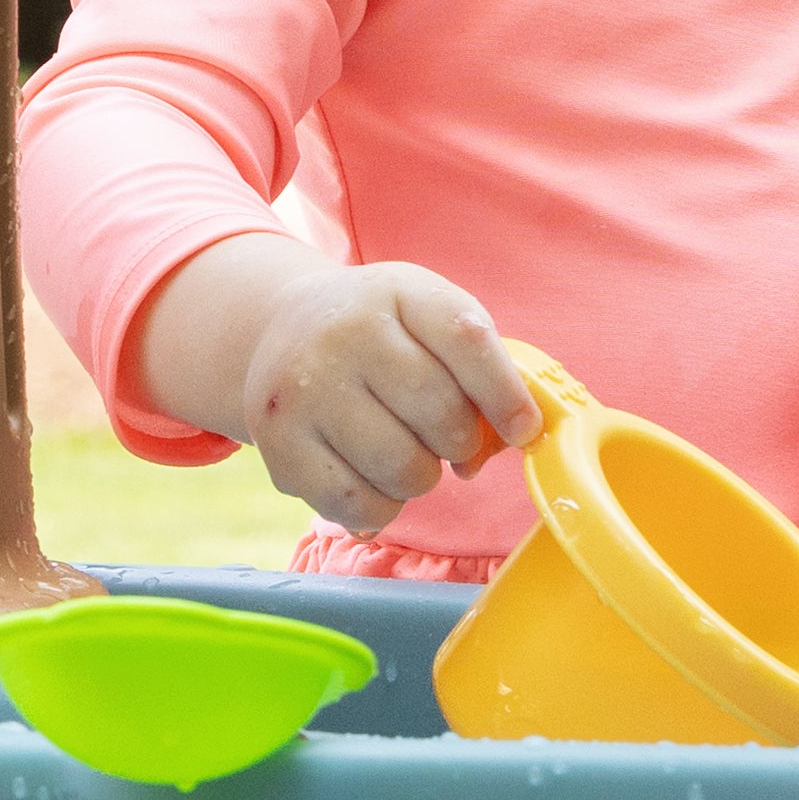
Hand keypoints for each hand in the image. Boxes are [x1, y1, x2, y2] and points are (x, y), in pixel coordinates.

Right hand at [239, 262, 539, 533]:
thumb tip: (511, 440)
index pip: (466, 339)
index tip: (522, 430)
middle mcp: (340, 333)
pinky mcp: (276, 440)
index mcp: (394, 292)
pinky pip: (356, 504)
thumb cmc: (381, 333)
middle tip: (442, 438)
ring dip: (420, 477)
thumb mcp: (428, 318)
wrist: (282, 326)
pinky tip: (368, 479)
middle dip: (459, 443)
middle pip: (440, 414)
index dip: (506, 395)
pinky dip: (379, 507)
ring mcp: (300, 388)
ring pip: (403, 468)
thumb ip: (481, 367)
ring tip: (401, 454)